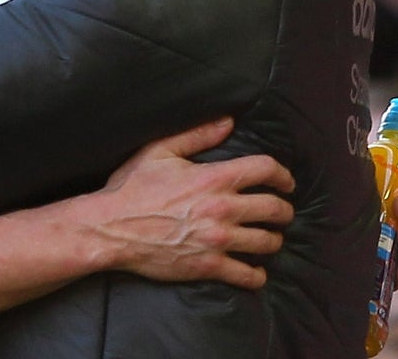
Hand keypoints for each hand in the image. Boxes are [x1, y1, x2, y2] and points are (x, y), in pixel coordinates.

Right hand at [80, 117, 294, 289]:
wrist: (111, 227)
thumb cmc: (133, 188)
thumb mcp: (159, 152)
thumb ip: (196, 135)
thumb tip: (228, 122)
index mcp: (213, 178)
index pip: (266, 169)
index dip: (283, 174)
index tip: (286, 181)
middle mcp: (223, 209)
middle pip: (276, 209)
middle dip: (284, 210)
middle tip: (281, 212)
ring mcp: (218, 240)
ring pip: (268, 242)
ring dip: (273, 240)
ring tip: (268, 238)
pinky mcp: (209, 266)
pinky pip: (248, 275)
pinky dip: (257, 274)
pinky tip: (255, 270)